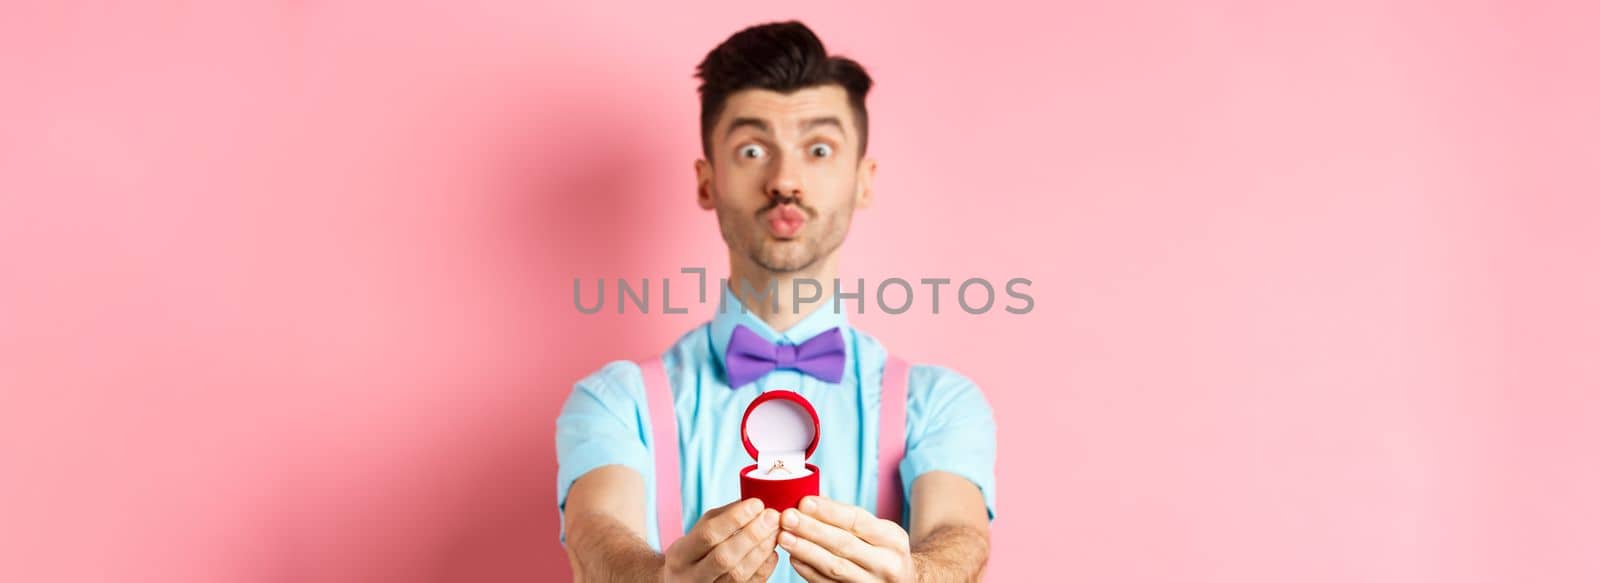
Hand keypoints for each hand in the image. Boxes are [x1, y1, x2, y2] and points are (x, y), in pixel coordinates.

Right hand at [662, 497, 781, 582]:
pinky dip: (764, 567)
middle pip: (724, 557)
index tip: (757, 504)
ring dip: (761, 550)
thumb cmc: (695, 553)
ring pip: (738, 574)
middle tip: (772, 516)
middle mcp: (691, 578)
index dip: (734, 518)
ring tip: (776, 531)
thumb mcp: (698, 533)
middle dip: (752, 534)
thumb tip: (753, 502)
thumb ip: (723, 517)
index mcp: (679, 556)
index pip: (708, 534)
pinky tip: (772, 552)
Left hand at [778, 496, 914, 582]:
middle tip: (787, 517)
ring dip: (806, 551)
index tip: (804, 501)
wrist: (906, 582)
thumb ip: (848, 517)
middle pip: (844, 544)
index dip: (829, 511)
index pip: (857, 521)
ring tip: (784, 537)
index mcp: (892, 539)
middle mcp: (886, 564)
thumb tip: (810, 501)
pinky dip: (808, 571)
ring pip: (834, 567)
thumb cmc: (885, 551)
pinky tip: (794, 557)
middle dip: (812, 529)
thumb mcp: (879, 530)